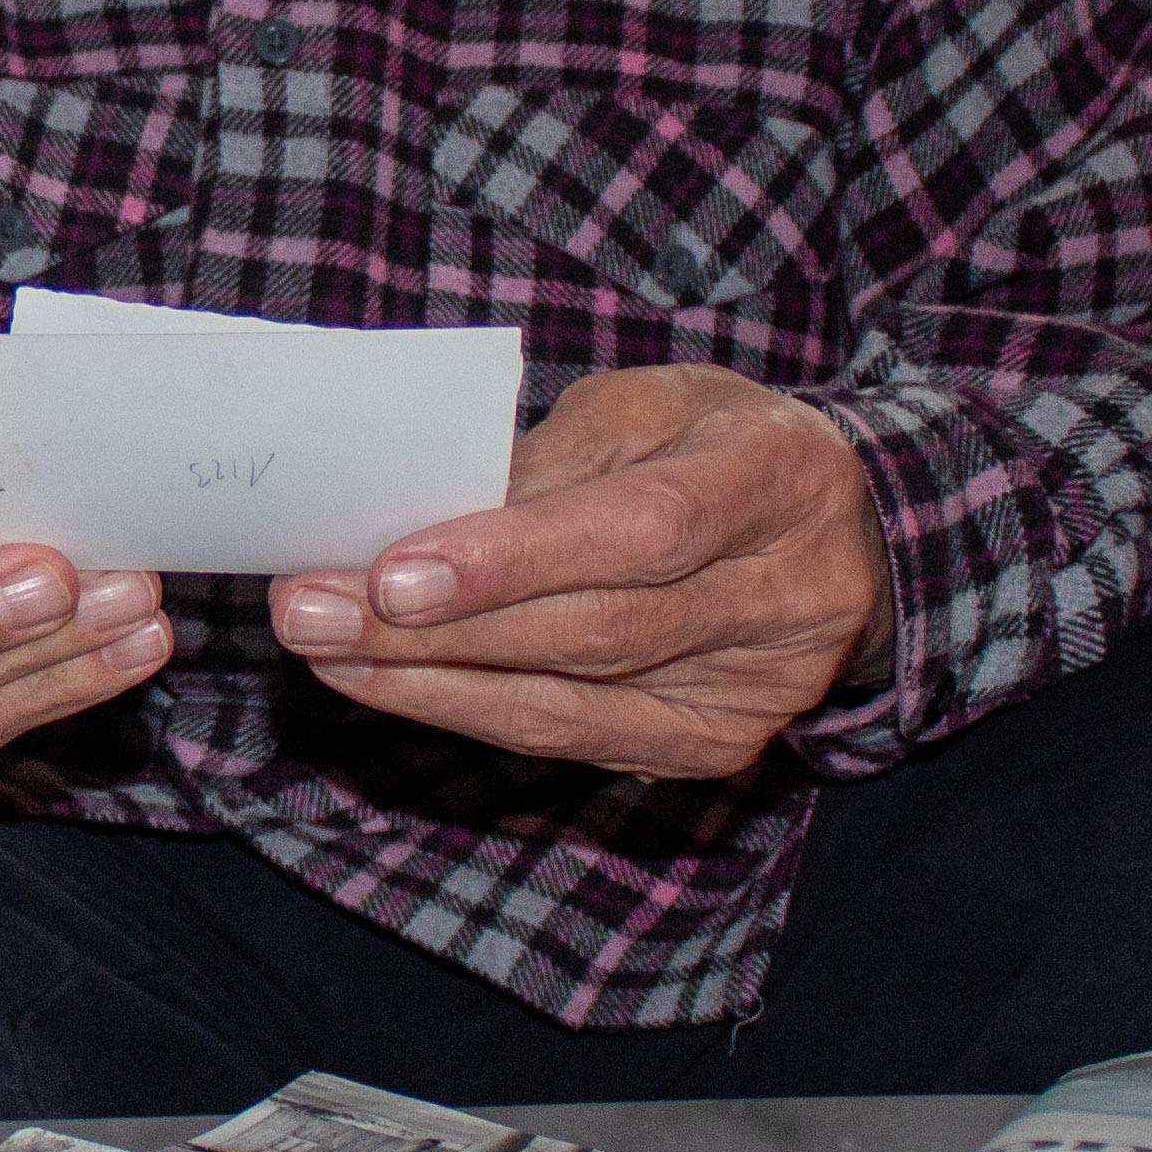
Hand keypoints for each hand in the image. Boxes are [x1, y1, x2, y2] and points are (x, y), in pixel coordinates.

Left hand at [261, 366, 894, 781]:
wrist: (842, 532)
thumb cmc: (715, 446)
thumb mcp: (651, 407)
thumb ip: (552, 457)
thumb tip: (421, 512)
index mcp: (775, 476)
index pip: (640, 531)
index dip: (513, 559)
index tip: (392, 570)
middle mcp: (783, 594)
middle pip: (592, 629)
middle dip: (434, 631)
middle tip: (309, 609)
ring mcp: (756, 688)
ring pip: (570, 700)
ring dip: (427, 681)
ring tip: (322, 648)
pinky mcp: (714, 745)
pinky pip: (571, 738)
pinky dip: (467, 711)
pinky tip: (387, 685)